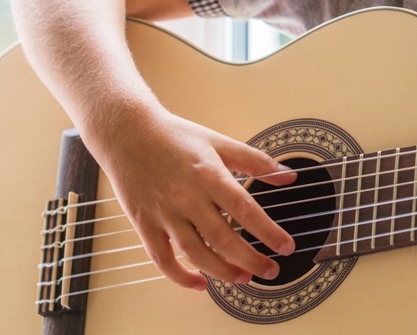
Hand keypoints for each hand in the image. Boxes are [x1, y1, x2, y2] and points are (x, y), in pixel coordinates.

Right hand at [93, 109, 297, 289]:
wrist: (127, 133)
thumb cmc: (176, 136)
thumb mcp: (219, 142)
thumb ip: (255, 161)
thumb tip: (288, 176)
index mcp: (209, 176)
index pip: (245, 210)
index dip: (268, 232)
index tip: (286, 247)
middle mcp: (187, 198)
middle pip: (223, 239)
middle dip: (251, 260)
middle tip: (271, 272)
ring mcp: (164, 214)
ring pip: (195, 253)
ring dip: (222, 271)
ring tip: (243, 279)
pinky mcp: (144, 224)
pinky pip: (162, 259)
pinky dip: (180, 276)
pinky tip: (200, 284)